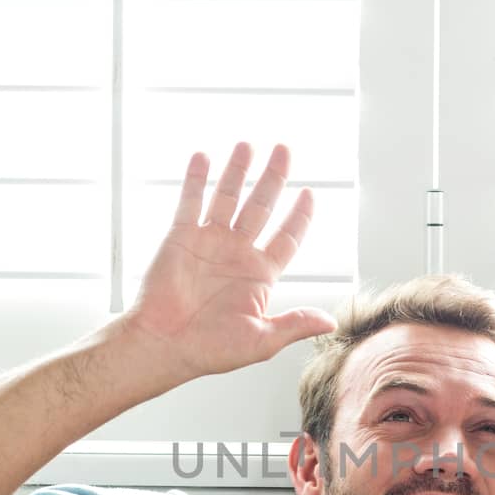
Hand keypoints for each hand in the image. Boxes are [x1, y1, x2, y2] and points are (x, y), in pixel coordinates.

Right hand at [121, 141, 336, 383]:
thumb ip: (295, 324)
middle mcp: (237, 253)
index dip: (300, 215)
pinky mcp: (180, 238)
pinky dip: (197, 179)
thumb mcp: (261, 340)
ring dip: (238, 171)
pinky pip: (190, 202)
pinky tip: (205, 157)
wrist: (164, 346)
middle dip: (273, 178)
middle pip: (262, 206)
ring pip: (228, 197)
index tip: (309, 192)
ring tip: (248, 145)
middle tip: (284, 149)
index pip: (287, 236)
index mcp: (260, 274)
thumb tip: (330, 321)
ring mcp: (208, 242)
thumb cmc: (210, 350)